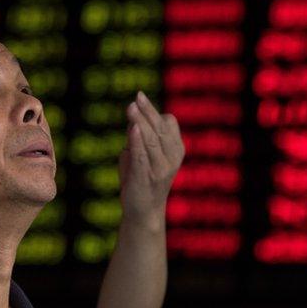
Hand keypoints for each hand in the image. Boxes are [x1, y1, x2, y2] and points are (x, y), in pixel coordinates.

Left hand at [120, 91, 184, 223]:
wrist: (143, 211)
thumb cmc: (142, 180)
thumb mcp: (142, 155)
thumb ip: (139, 139)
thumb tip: (133, 120)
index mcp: (175, 151)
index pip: (169, 124)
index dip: (154, 113)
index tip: (139, 99)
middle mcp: (171, 158)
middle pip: (160, 129)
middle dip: (148, 111)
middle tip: (138, 96)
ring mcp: (159, 168)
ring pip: (151, 139)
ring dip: (140, 121)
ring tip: (131, 107)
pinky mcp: (144, 176)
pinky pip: (141, 155)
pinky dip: (137, 140)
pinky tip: (133, 127)